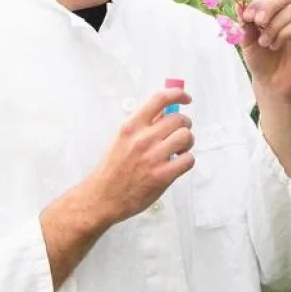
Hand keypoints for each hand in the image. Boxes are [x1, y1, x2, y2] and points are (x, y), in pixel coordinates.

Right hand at [83, 87, 194, 225]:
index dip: (178, 94)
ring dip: (187, 142)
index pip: (160, 99)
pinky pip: (188, 159)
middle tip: (180, 133)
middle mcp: (142, 139)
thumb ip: (143, 125)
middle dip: (185, 124)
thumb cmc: (112, 169)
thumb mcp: (122, 139)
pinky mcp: (162, 176)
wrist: (101, 197)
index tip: (186, 99)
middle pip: (179, 118)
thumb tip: (165, 113)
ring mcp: (153, 157)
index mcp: (131, 126)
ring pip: (186, 136)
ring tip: (179, 149)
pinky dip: (187, 160)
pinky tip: (178, 164)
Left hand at [236, 0, 290, 102]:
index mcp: (272, 11)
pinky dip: (284, 34)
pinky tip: (275, 46)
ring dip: (274, 26)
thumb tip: (238, 5)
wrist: (270, 83)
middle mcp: (288, 14)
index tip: (246, 17)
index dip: (257, 3)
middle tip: (258, 22)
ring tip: (265, 43)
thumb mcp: (247, 40)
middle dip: (269, 6)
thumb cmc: (260, 60)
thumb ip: (244, 23)